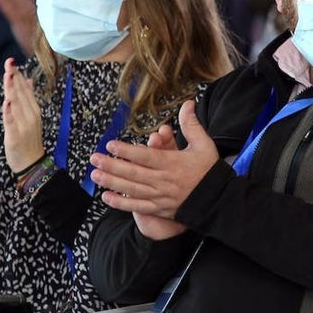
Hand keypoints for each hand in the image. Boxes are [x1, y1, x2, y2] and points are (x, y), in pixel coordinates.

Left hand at [2, 58, 43, 172]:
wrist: (32, 163)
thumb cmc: (30, 140)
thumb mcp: (32, 117)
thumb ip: (29, 98)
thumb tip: (28, 80)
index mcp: (34, 110)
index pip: (25, 89)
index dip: (18, 76)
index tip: (12, 62)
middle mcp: (30, 115)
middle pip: (21, 94)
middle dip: (14, 78)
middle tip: (9, 63)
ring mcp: (24, 125)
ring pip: (16, 104)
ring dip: (12, 89)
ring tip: (9, 76)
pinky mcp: (15, 136)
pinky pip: (11, 121)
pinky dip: (9, 112)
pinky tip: (7, 102)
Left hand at [91, 101, 217, 222]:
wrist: (218, 200)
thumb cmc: (209, 171)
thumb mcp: (204, 144)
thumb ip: (192, 125)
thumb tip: (188, 104)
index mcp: (173, 164)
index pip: (145, 157)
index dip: (126, 151)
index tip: (111, 145)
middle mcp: (164, 181)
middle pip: (133, 173)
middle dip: (112, 165)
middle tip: (94, 158)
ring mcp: (160, 197)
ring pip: (131, 189)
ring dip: (112, 182)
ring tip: (95, 174)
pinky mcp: (159, 208)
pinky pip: (137, 206)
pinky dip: (121, 203)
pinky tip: (107, 197)